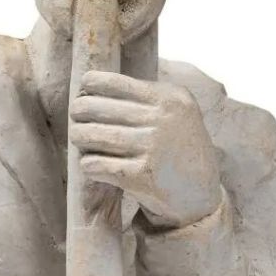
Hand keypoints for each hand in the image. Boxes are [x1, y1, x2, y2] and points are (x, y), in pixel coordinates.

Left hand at [71, 71, 220, 229]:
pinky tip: (89, 163)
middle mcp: (162, 120)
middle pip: (99, 109)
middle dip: (79, 111)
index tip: (84, 88)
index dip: (92, 83)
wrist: (200, 193)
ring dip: (79, 137)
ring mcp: (152, 148)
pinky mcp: (142, 176)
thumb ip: (147, 96)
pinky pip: (98, 165)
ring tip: (78, 138)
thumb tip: (95, 87)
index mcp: (170, 99)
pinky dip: (88, 164)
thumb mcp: (178, 110)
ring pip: (95, 136)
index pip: (117, 83)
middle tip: (75, 116)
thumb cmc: (181, 147)